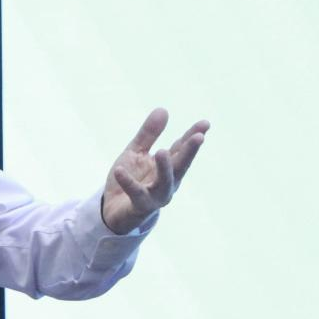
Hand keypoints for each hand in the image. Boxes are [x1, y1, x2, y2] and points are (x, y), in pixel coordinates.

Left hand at [102, 108, 208, 234]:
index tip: (205, 123)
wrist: (113, 209)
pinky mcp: (140, 205)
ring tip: (162, 151)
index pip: (182, 149)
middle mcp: (167, 181)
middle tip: (199, 137)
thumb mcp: (136, 152)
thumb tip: (163, 109)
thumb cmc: (131, 179)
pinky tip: (119, 170)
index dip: (193, 136)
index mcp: (168, 167)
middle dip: (190, 152)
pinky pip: (135, 193)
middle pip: (181, 165)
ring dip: (165, 168)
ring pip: (164, 182)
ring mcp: (156, 195)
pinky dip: (128, 182)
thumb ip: (148, 134)